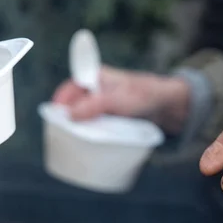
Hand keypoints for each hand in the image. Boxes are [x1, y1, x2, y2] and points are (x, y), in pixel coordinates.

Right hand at [52, 66, 190, 133]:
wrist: (169, 107)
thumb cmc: (144, 95)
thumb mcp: (116, 100)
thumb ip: (93, 106)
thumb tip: (70, 116)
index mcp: (94, 78)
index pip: (69, 89)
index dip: (59, 104)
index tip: (53, 120)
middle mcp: (96, 91)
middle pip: (73, 105)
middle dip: (66, 119)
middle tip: (60, 134)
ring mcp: (103, 106)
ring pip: (84, 117)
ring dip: (79, 129)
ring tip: (73, 142)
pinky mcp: (111, 118)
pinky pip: (95, 126)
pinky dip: (91, 134)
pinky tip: (89, 144)